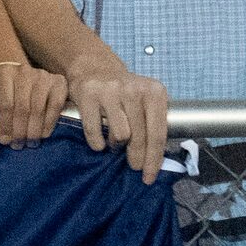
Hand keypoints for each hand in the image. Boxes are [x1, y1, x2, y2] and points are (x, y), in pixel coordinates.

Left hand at [0, 60, 67, 148]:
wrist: (20, 77)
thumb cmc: (1, 90)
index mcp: (4, 73)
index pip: (5, 104)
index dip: (5, 125)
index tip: (4, 141)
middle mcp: (25, 72)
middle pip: (23, 108)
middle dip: (20, 131)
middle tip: (18, 145)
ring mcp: (43, 76)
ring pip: (38, 109)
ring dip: (34, 130)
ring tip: (30, 143)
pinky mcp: (59, 82)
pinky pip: (55, 106)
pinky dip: (49, 122)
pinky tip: (44, 134)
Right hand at [68, 65, 169, 182]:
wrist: (94, 68)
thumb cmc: (124, 93)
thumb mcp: (145, 100)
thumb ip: (153, 123)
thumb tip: (155, 160)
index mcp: (154, 92)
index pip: (158, 133)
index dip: (154, 159)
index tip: (149, 177)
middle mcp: (133, 90)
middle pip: (139, 137)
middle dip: (137, 157)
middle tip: (134, 166)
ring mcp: (110, 91)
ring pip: (119, 136)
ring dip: (116, 145)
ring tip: (115, 142)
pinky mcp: (88, 95)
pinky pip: (94, 131)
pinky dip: (97, 143)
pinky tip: (99, 142)